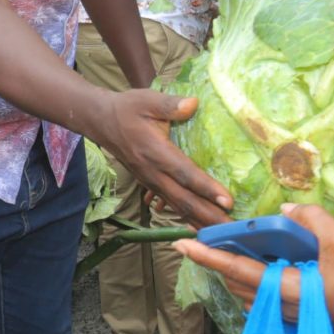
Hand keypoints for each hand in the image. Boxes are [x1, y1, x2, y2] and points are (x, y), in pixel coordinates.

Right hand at [92, 90, 230, 228]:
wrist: (101, 122)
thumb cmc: (127, 109)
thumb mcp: (147, 100)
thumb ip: (170, 104)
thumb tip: (194, 104)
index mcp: (155, 152)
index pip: (185, 174)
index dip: (207, 188)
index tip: (228, 201)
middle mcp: (153, 173)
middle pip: (184, 200)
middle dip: (209, 216)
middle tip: (232, 229)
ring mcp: (150, 182)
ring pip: (178, 207)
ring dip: (200, 221)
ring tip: (221, 234)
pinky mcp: (150, 184)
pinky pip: (171, 205)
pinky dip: (187, 218)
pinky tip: (201, 227)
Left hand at [174, 204, 333, 333]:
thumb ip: (311, 220)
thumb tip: (287, 212)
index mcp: (286, 289)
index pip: (237, 271)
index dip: (208, 256)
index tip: (182, 244)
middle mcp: (281, 307)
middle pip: (237, 283)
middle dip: (219, 260)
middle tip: (204, 237)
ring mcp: (289, 316)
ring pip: (249, 292)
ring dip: (237, 270)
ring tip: (230, 246)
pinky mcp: (299, 317)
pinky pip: (266, 297)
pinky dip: (257, 279)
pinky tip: (266, 262)